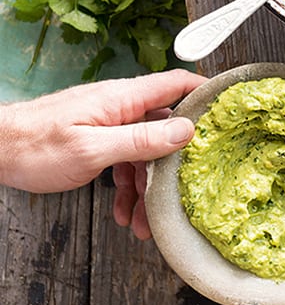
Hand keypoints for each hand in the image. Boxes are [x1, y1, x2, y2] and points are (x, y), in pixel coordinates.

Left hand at [0, 69, 205, 237]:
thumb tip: (185, 131)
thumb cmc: (33, 145)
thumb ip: (140, 139)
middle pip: (167, 128)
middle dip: (179, 162)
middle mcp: (120, 107)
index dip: (207, 93)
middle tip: (191, 188)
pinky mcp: (100, 142)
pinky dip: (130, 187)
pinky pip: (127, 162)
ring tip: (147, 220)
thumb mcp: (92, 148)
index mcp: (123, 98)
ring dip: (151, 186)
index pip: (177, 84)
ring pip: (147, 153)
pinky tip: (125, 212)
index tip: (230, 110)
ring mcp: (111, 125)